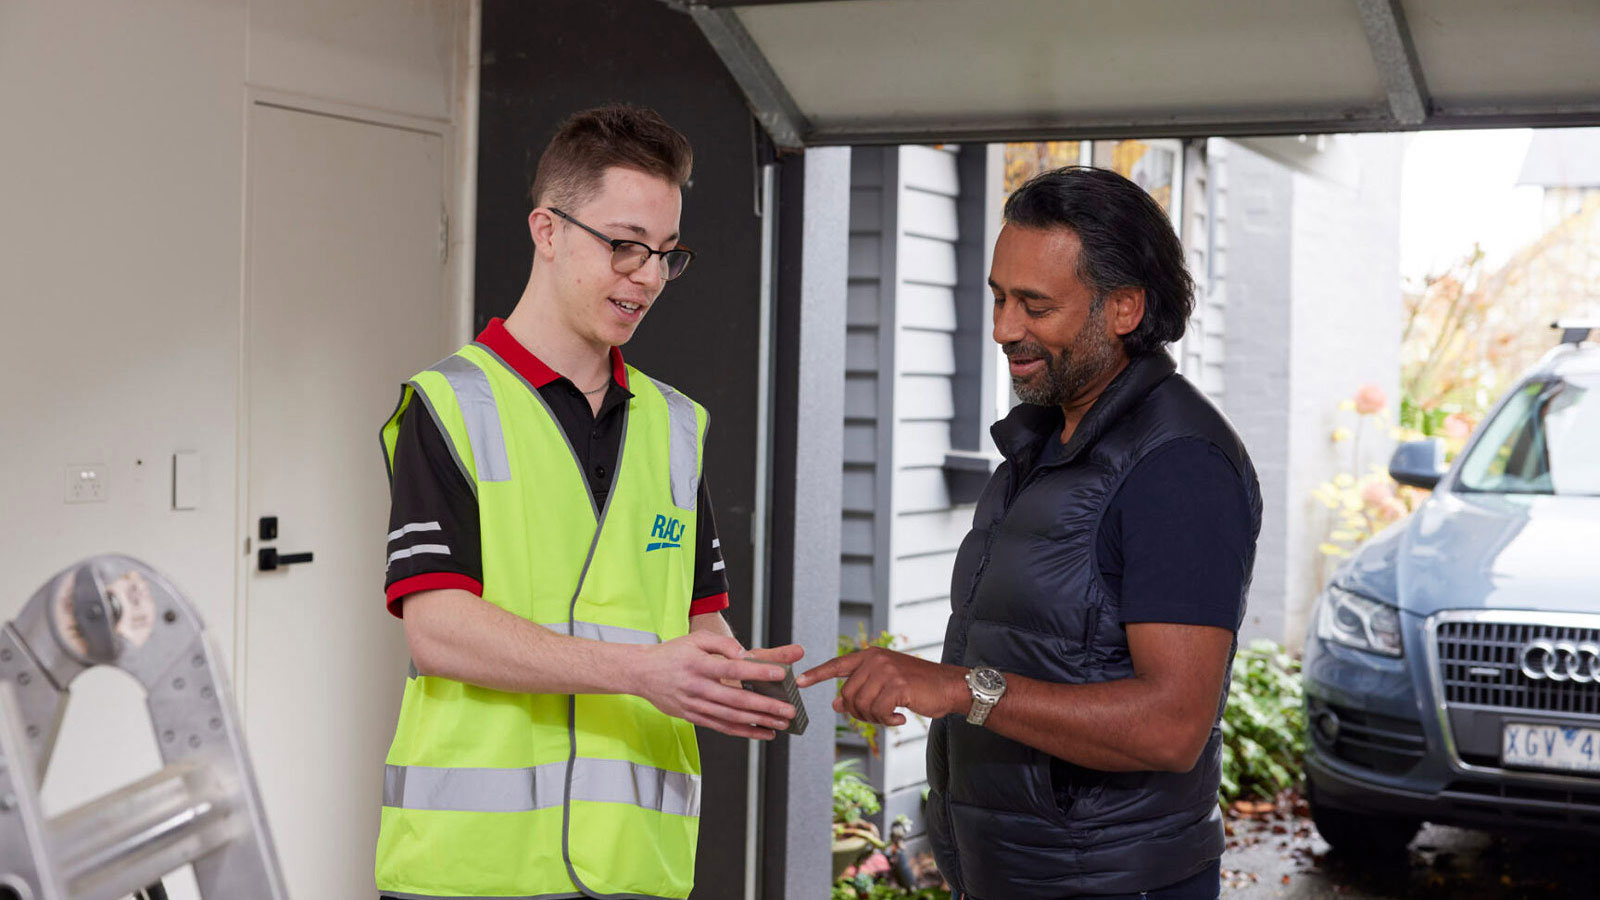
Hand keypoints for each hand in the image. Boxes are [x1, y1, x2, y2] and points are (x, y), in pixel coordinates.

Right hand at [633, 631, 797, 739]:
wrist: (642, 673)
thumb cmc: (672, 653)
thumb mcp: (695, 639)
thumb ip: (722, 643)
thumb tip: (745, 654)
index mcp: (699, 664)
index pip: (733, 668)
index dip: (758, 671)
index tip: (780, 673)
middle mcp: (697, 687)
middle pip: (736, 699)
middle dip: (766, 706)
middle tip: (789, 709)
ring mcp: (694, 705)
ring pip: (731, 717)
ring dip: (758, 722)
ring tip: (781, 723)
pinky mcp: (693, 717)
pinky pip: (721, 727)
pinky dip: (742, 732)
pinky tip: (761, 732)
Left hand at [796, 648, 967, 726]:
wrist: (949, 686)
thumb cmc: (918, 687)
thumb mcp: (886, 685)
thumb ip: (862, 690)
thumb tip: (836, 704)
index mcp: (870, 656)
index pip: (837, 665)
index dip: (817, 674)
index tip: (799, 682)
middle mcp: (875, 660)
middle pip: (848, 695)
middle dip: (859, 713)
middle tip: (879, 717)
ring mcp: (886, 671)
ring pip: (861, 705)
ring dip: (874, 719)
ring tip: (891, 716)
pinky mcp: (897, 685)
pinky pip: (878, 711)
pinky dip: (887, 720)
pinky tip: (901, 717)